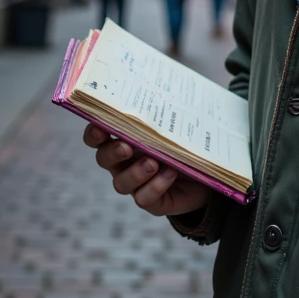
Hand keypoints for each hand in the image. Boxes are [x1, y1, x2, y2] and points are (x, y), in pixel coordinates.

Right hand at [83, 125, 210, 217]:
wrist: (205, 170)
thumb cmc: (184, 141)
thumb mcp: (173, 126)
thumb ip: (161, 116)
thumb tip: (159, 96)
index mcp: (123, 139)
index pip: (97, 137)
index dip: (94, 133)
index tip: (101, 128)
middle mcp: (123, 163)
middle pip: (103, 159)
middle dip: (112, 152)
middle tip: (127, 147)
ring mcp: (135, 183)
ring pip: (121, 183)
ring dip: (136, 172)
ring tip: (153, 162)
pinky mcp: (151, 201)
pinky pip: (143, 198)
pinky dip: (156, 186)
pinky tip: (170, 173)